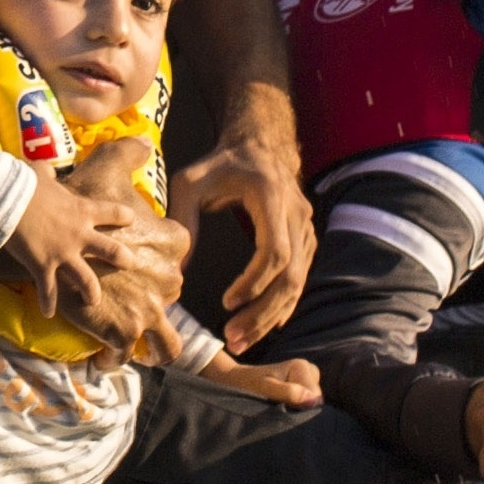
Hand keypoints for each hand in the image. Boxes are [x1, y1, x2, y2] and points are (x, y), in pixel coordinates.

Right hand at [0, 161, 188, 350]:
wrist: (7, 199)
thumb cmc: (23, 182)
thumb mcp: (41, 172)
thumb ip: (48, 175)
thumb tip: (45, 171)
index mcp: (82, 209)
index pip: (113, 212)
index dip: (123, 216)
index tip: (131, 219)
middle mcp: (79, 234)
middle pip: (111, 250)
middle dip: (123, 259)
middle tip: (131, 264)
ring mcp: (63, 253)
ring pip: (87, 279)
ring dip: (91, 291)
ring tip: (94, 301)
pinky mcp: (43, 266)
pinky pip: (49, 291)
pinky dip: (48, 303)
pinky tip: (49, 313)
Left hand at [171, 118, 313, 351]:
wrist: (260, 144)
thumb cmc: (222, 164)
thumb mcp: (190, 182)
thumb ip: (182, 220)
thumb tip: (177, 270)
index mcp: (270, 197)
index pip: (275, 251)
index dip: (254, 283)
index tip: (227, 303)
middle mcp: (296, 213)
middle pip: (291, 275)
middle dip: (263, 312)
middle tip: (234, 338)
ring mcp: (306, 227)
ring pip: (298, 282)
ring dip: (271, 316)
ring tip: (241, 340)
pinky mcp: (305, 239)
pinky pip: (300, 278)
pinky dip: (282, 305)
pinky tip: (263, 326)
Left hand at [198, 347, 321, 408]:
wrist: (236, 381)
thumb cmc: (248, 385)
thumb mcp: (264, 389)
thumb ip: (288, 393)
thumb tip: (313, 401)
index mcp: (301, 367)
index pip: (315, 397)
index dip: (303, 410)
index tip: (283, 409)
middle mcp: (307, 368)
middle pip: (317, 399)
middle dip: (302, 409)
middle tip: (280, 409)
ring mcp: (306, 376)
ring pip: (314, 402)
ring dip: (299, 409)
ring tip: (280, 407)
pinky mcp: (303, 384)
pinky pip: (309, 401)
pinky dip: (299, 408)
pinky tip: (285, 407)